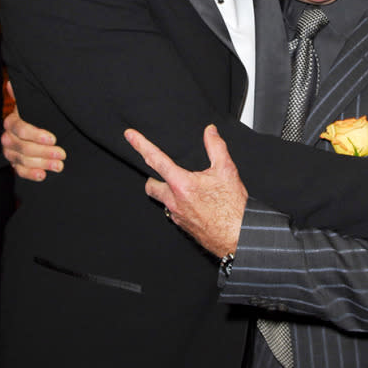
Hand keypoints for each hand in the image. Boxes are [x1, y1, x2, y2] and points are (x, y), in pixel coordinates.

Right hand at [1, 93, 64, 180]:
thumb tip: (12, 83)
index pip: (20, 129)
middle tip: (62, 154)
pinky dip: (31, 174)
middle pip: (23, 147)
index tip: (53, 139)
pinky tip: (43, 175)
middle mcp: (8, 138)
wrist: (42, 131)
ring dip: (42, 163)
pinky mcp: (16, 164)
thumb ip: (24, 96)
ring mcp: (11, 152)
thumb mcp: (35, 104)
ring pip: (23, 160)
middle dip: (44, 152)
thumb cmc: (39, 115)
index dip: (36, 135)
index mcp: (12, 122)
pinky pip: (20, 171)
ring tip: (59, 165)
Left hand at [124, 124, 247, 257]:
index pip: (156, 159)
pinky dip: (179, 205)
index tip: (130, 136)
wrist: (238, 236)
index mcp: (182, 185)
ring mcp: (177, 216)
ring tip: (184, 187)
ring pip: (163, 200)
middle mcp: (174, 201)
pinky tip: (194, 203)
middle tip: (161, 171)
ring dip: (168, 192)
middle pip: (151, 186)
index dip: (141, 145)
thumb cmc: (232, 208)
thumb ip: (216, 147)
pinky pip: (173, 213)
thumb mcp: (227, 171)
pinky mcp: (183, 226)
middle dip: (153, 177)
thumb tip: (210, 132)